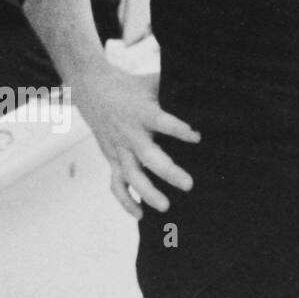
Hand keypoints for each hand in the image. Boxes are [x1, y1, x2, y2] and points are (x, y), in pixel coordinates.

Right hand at [69, 64, 200, 218]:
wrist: (89, 88)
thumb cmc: (130, 86)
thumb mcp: (151, 82)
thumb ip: (176, 88)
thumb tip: (209, 86)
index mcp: (141, 111)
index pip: (160, 120)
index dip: (177, 129)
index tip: (197, 136)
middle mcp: (129, 132)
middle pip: (147, 155)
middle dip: (167, 171)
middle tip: (188, 185)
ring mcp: (119, 148)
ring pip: (130, 174)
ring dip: (146, 192)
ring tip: (165, 207)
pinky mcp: (111, 158)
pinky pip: (116, 183)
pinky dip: (125, 200)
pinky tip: (140, 215)